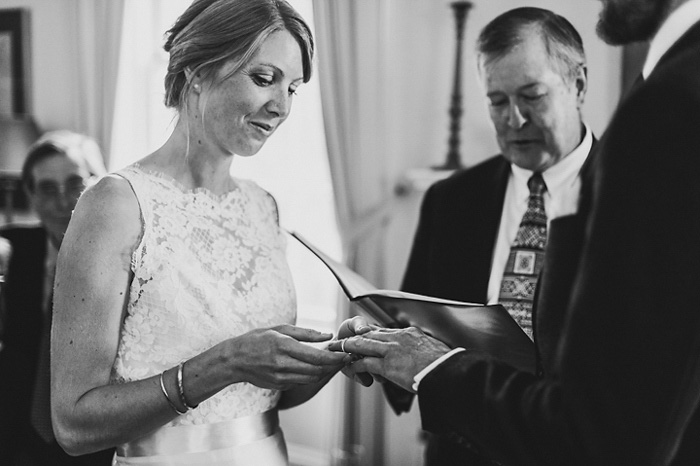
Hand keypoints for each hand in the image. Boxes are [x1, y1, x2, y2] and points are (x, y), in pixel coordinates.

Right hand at [227, 324, 350, 389]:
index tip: (345, 353)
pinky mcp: (280, 385)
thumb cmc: (256, 340)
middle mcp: (283, 364)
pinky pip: (301, 381)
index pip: (316, 356)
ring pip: (311, 378)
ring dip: (324, 371)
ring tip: (332, 361)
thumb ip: (305, 333)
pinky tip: (314, 366)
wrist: (234, 360)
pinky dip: (311, 374)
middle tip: (344, 357)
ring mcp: (281, 377)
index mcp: (283, 346)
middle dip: (333, 365)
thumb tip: (328, 334)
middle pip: (317, 370)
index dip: (334, 357)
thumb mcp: (279, 328)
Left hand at [329, 327, 450, 392]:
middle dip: (354, 336)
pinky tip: (348, 368)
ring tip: (338, 349)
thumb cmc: (445, 365)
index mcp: (410, 333)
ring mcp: (392, 350)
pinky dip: (355, 365)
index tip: (363, 333)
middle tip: (343, 338)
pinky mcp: (388, 365)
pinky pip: (365, 363)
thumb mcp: (433, 350)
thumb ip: (422, 349)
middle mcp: (399, 337)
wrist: (448, 372)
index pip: (385, 330)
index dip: (371, 332)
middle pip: (370, 333)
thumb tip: (421, 354)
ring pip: (363, 344)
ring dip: (348, 347)